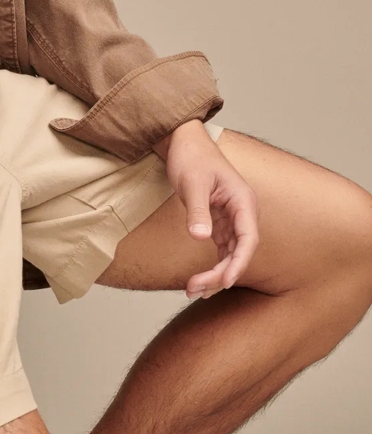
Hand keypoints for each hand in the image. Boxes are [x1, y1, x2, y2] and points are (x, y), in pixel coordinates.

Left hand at [153, 119, 258, 298]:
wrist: (183, 143)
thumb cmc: (191, 157)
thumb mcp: (192, 183)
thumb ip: (197, 210)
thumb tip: (201, 237)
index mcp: (243, 202)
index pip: (248, 239)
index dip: (239, 263)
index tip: (225, 281)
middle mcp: (242, 213)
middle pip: (239, 251)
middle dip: (220, 273)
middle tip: (196, 288)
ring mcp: (232, 219)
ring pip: (230, 254)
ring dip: (214, 274)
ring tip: (193, 290)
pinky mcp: (219, 223)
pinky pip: (220, 250)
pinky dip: (211, 265)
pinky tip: (199, 282)